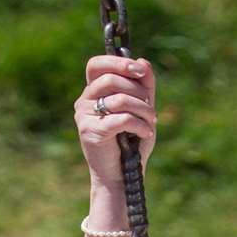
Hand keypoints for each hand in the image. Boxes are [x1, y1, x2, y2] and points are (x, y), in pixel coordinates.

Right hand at [74, 56, 157, 185]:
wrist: (123, 174)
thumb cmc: (131, 141)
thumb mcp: (142, 108)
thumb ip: (144, 85)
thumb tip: (143, 62)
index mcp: (94, 91)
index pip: (96, 64)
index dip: (118, 62)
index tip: (139, 71)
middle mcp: (84, 101)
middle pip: (112, 79)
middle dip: (139, 92)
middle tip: (151, 109)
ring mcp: (84, 116)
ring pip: (120, 99)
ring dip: (144, 110)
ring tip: (152, 123)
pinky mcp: (90, 132)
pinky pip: (121, 118)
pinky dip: (140, 125)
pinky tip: (146, 133)